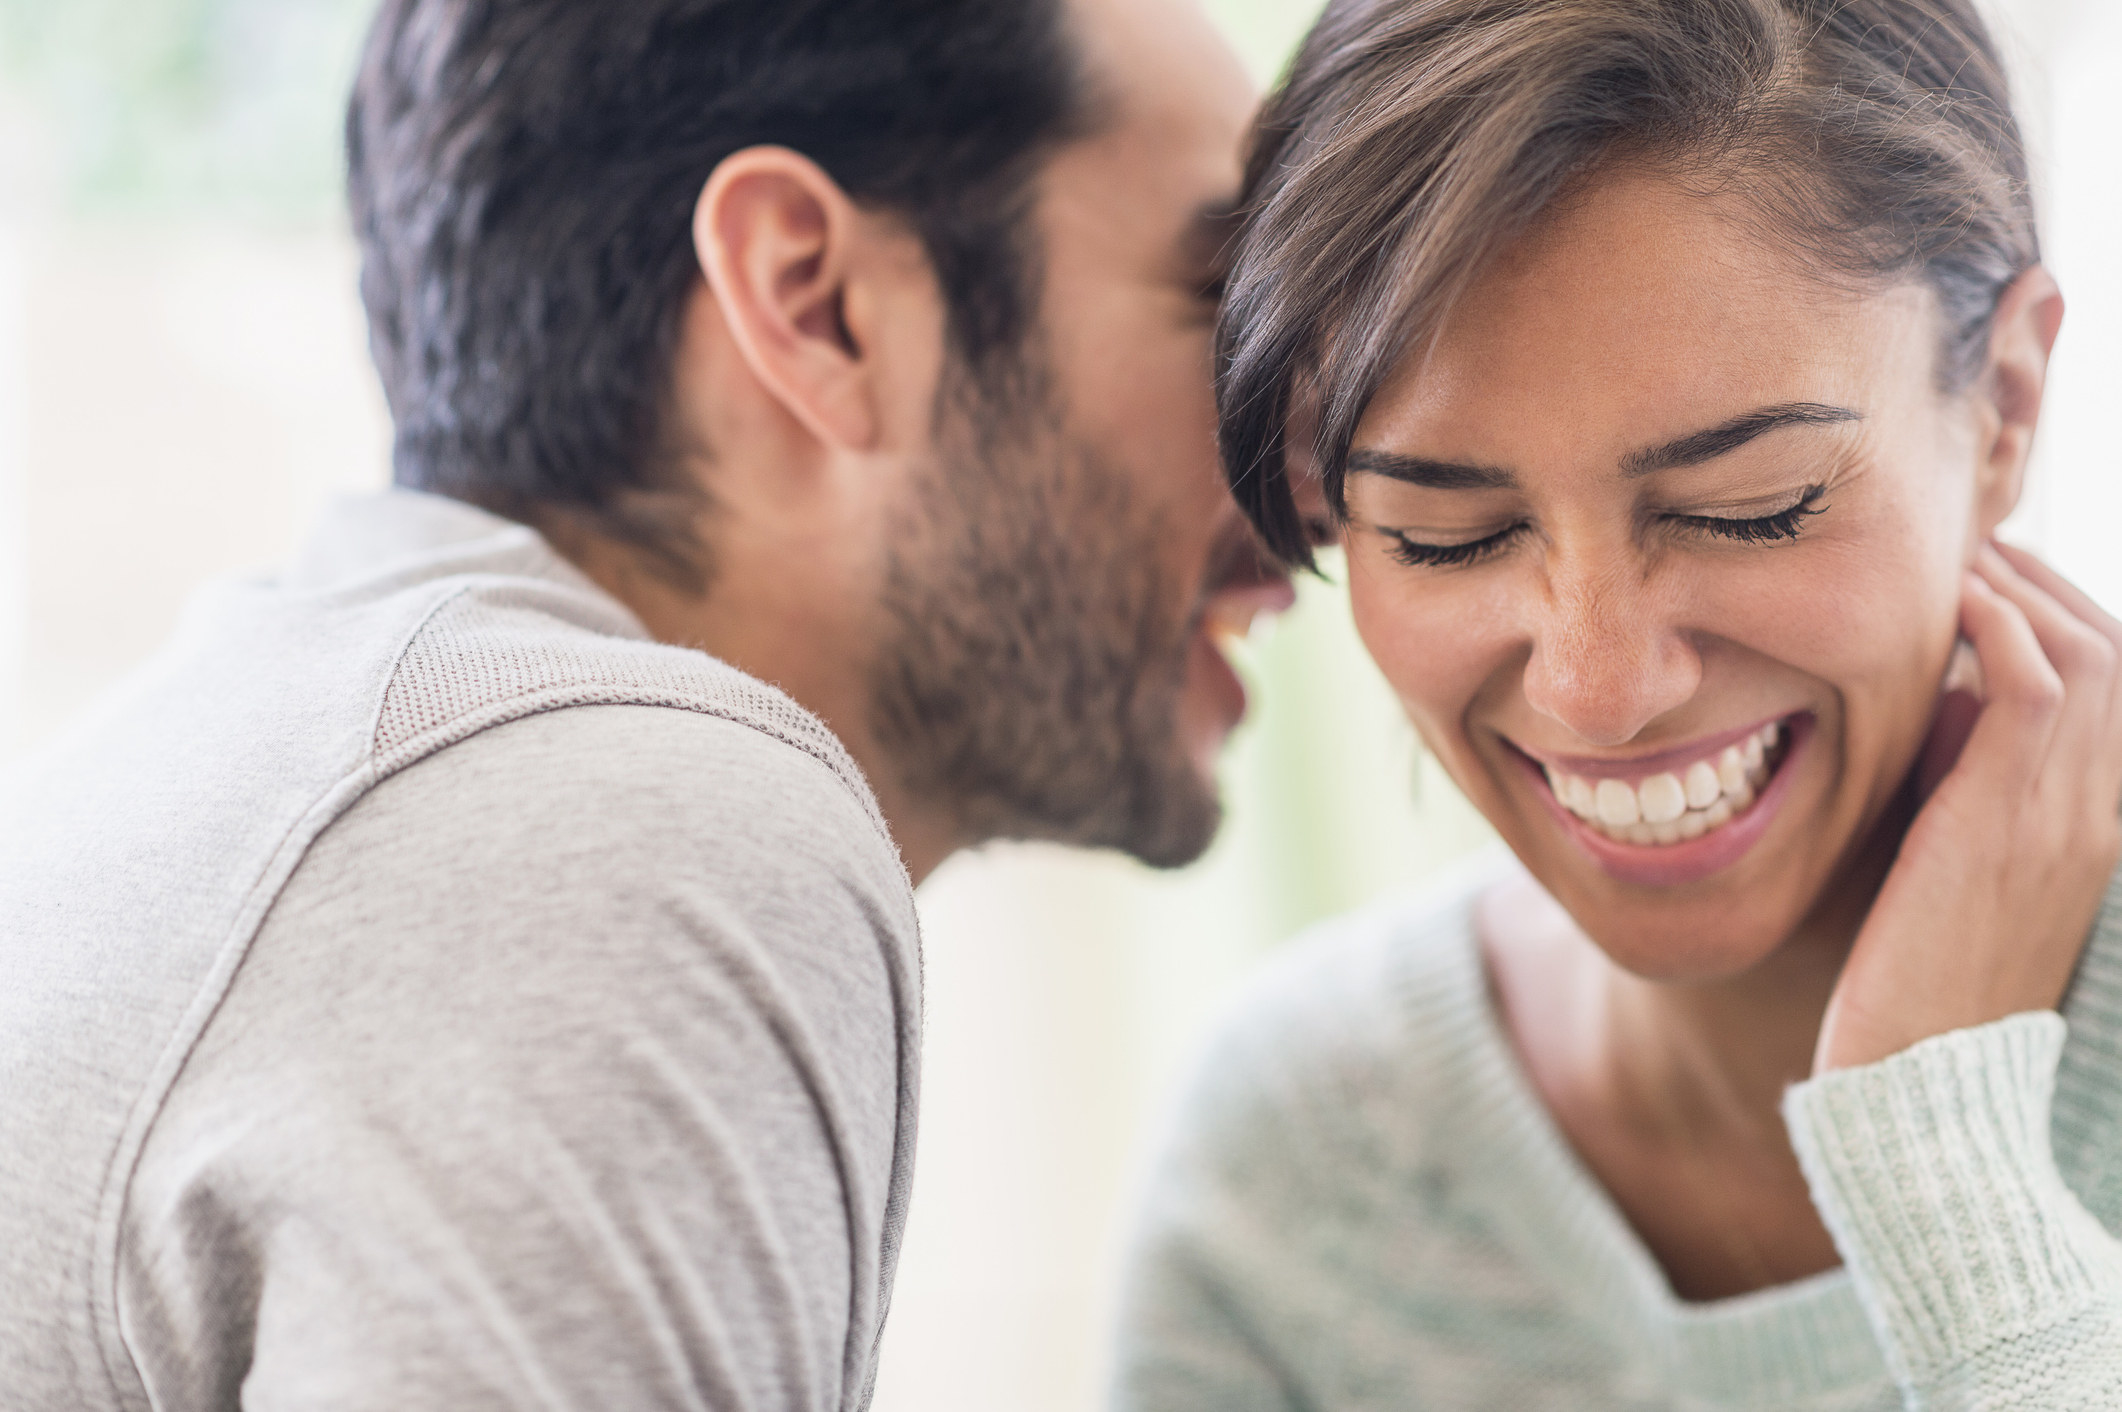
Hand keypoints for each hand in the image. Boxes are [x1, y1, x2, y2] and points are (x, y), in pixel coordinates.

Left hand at [1815, 542, 2121, 1072]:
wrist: (1913, 1075)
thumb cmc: (1915, 970)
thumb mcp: (1956, 853)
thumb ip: (1967, 774)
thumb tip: (1946, 694)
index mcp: (2106, 824)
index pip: (2120, 687)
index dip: (2067, 618)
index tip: (2001, 577)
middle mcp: (2110, 812)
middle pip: (2118, 654)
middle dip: (2051, 587)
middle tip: (1981, 545)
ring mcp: (2073, 813)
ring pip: (2087, 654)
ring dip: (2022, 591)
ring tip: (1961, 556)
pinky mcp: (2014, 816)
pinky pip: (2034, 684)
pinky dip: (1998, 627)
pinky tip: (1948, 604)